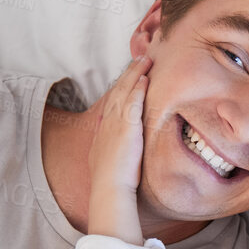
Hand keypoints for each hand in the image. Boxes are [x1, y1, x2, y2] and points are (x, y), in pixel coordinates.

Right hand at [87, 56, 151, 242]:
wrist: (110, 189)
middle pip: (118, 91)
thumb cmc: (112, 182)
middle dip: (129, 74)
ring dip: (134, 74)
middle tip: (139, 59)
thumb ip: (112, 149)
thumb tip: (116, 147)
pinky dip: (137, 89)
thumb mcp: (108, 162)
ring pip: (125, 91)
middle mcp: (107, 123)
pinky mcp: (126, 128)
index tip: (130, 78)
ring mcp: (115, 124)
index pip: (113, 103)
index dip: (122, 88)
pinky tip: (144, 78)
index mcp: (103, 131)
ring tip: (145, 60)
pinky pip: (132, 103)